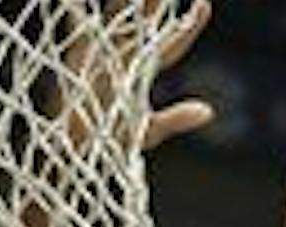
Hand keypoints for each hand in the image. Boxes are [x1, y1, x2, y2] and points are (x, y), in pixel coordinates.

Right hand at [60, 0, 214, 152]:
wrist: (78, 151)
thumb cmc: (112, 140)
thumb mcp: (149, 131)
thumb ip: (176, 119)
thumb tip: (209, 112)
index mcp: (143, 70)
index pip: (172, 44)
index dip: (189, 26)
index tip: (204, 4)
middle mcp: (125, 55)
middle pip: (145, 20)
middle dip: (157, 0)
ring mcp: (102, 52)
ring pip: (118, 15)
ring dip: (126, 0)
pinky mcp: (80, 56)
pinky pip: (81, 28)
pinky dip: (79, 12)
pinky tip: (77, 3)